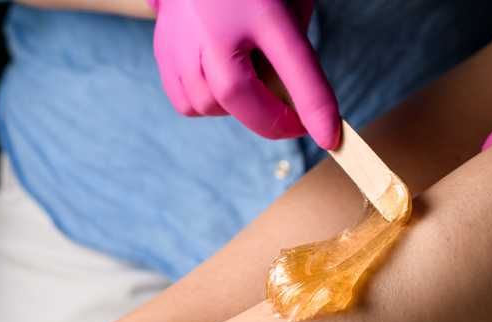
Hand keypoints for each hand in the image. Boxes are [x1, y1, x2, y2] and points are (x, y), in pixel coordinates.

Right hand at [147, 0, 340, 148]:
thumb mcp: (286, 4)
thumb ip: (292, 50)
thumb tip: (291, 104)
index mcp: (259, 7)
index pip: (294, 63)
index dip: (314, 107)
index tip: (329, 139)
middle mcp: (214, 25)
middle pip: (237, 93)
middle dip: (270, 121)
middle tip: (293, 123)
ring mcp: (182, 40)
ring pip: (208, 105)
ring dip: (236, 109)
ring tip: (249, 85)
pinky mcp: (162, 52)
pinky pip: (187, 103)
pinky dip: (208, 104)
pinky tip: (219, 83)